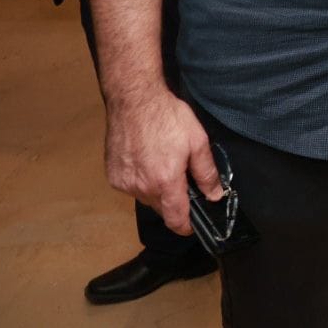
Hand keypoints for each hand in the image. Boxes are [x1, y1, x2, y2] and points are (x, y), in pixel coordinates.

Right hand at [103, 89, 220, 234]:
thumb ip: (207, 172)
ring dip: (157, 189)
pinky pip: (131, 187)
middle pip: (162, 208)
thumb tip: (214, 194)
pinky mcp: (113, 175)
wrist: (134, 100)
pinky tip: (147, 160)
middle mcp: (142, 187)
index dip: (186, 226)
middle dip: (174, 201)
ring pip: (146, 198)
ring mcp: (124, 182)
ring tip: (163, 163)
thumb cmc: (167, 117)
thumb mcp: (197, 141)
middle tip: (182, 178)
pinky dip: (141, 180)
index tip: (193, 225)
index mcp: (165, 181)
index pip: (176, 219)